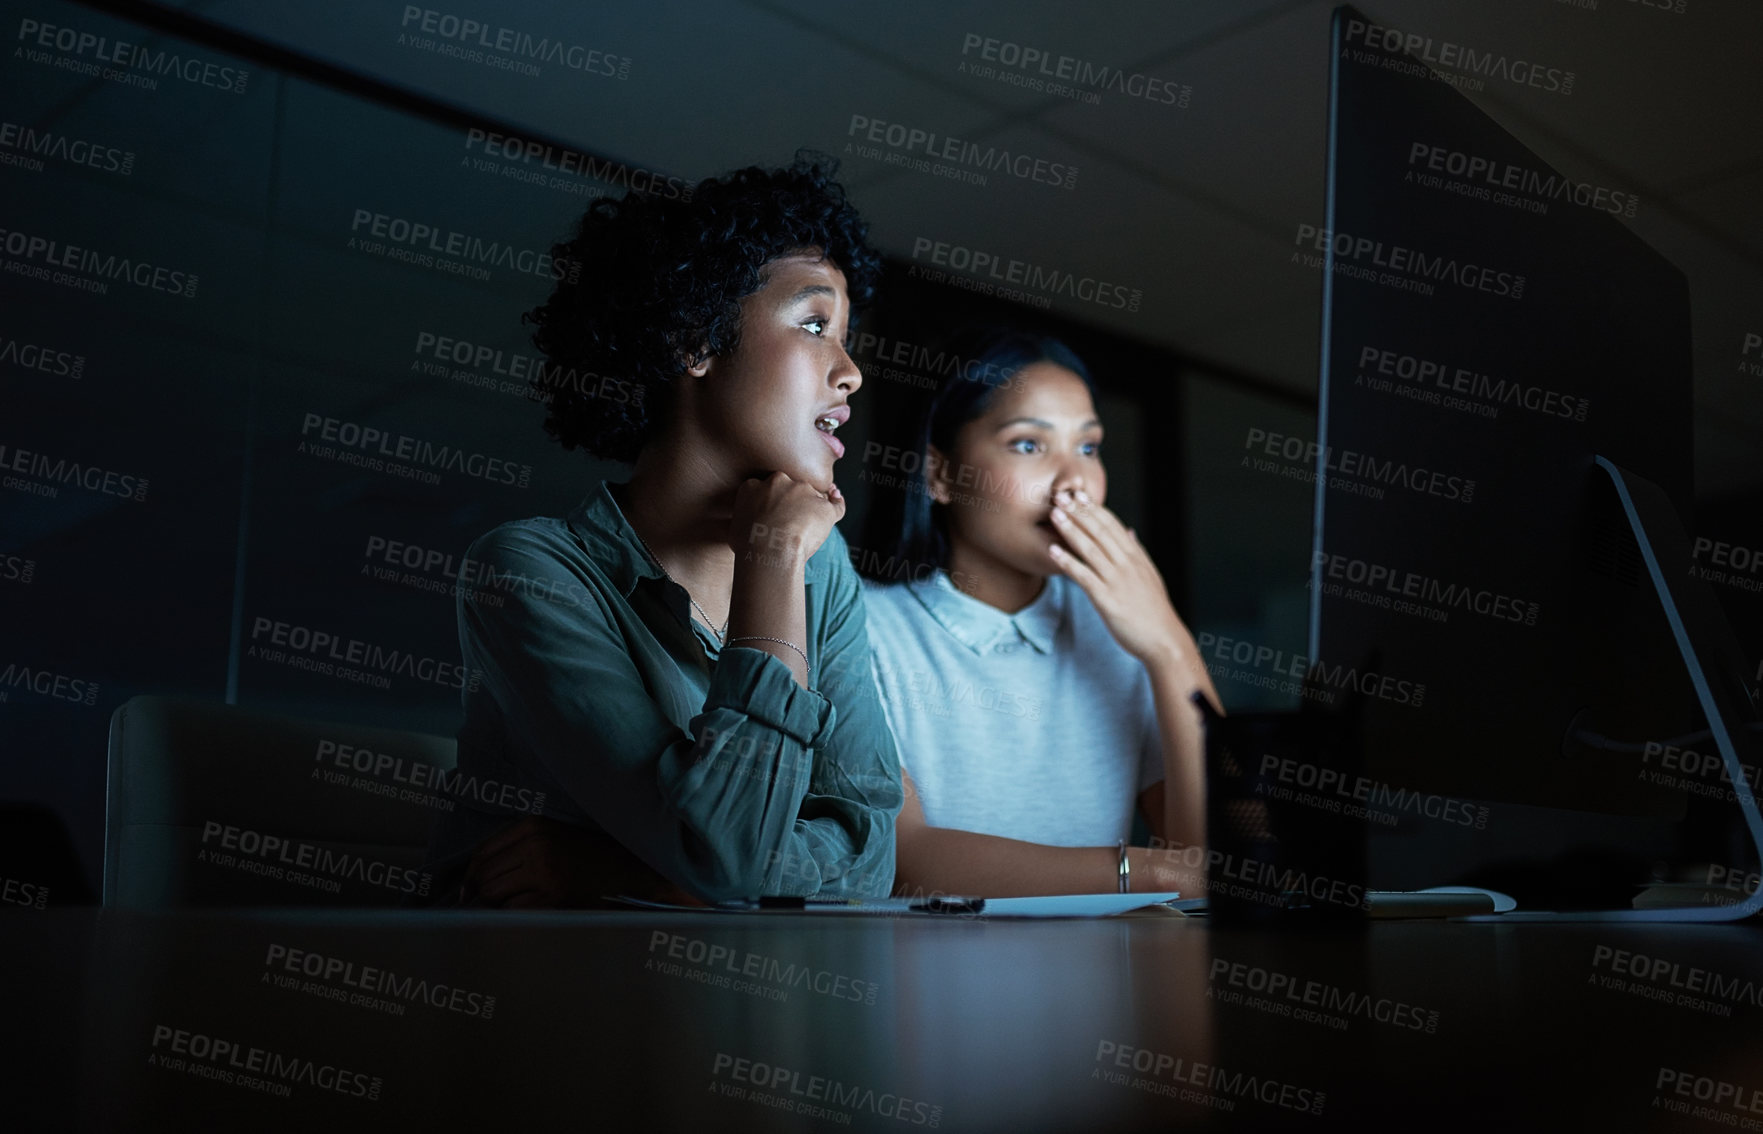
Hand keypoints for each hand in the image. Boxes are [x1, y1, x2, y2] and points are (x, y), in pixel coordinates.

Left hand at [459, 816, 703, 908]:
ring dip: (495, 904)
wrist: (629, 866)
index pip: (484, 852)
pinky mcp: (554, 895)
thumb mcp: (554, 833)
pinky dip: (513, 913)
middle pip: (485, 874)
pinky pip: (516, 909)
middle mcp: (536, 845)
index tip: (467, 888)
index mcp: (534, 825)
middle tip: (480, 903)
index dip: (471, 873)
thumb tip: (478, 875)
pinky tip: (526, 910)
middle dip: (479, 891)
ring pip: (496, 893)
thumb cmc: (590, 851)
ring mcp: (545, 871)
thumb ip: (520, 845)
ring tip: (506, 906)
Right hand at [729, 471, 844, 567]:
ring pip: (812, 496)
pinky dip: (837, 504)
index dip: (772, 502)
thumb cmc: (748, 544)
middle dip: (793, 501)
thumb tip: (745, 521)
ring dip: (811, 508)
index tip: (773, 515)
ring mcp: (805, 492)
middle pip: (791, 487)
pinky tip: (837, 503)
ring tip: (805, 531)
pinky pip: (835, 504)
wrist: (769, 552)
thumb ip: (743, 515)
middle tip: (789, 523)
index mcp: (756, 484)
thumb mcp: (734, 525)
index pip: (768, 487)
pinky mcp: (824, 507)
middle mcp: (781, 481)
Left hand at [1047, 488, 1218, 706]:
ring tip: (1054, 514)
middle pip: (1100, 531)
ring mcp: (1117, 581)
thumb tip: (1130, 532)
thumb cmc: (1154, 610)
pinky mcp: (1107, 599)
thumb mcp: (1150, 575)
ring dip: (1070, 529)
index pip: (1113, 525)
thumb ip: (1138, 552)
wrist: (1164, 640)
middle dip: (1078, 512)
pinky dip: (1067, 562)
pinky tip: (1053, 551)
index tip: (1078, 495)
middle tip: (1061, 495)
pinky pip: (1084, 576)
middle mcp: (1127, 564)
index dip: (1094, 509)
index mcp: (1136, 557)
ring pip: (1090, 548)